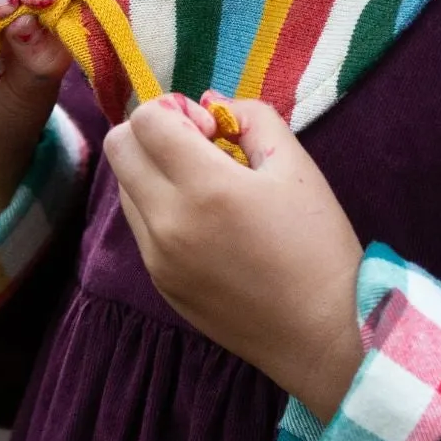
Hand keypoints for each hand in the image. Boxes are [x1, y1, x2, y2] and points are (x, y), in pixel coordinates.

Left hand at [103, 93, 363, 420]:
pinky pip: (140, 227)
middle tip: (200, 149)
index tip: (214, 130)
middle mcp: (167, 222)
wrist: (322, 333)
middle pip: (118, 147)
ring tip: (206, 189)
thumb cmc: (318, 245)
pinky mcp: (160, 283)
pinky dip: (160, 210)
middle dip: (153, 133)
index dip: (177, 109)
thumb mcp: (297, 166)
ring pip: (124, 188)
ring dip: (153, 171)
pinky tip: (207, 226)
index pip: (146, 119)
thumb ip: (252, 118)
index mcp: (204, 187)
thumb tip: (213, 106)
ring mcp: (157, 258)